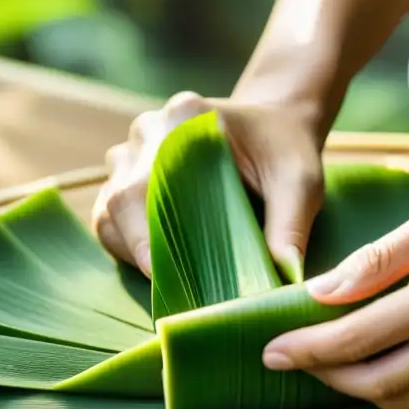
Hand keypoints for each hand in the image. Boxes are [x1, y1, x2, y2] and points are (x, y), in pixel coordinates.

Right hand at [91, 91, 324, 278]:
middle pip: (120, 199)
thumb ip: (289, 226)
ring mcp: (132, 152)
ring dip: (131, 251)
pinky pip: (111, 218)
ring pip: (108, 211)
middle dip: (140, 250)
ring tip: (165, 280)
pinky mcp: (127, 177)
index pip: (150, 180)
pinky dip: (127, 247)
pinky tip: (157, 266)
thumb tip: (282, 276)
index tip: (159, 272)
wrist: (273, 128)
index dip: (147, 234)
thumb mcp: (299, 183)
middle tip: (169, 289)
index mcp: (185, 119)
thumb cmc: (285, 153)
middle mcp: (149, 131)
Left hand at [261, 185, 408, 408]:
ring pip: (408, 403)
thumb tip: (325, 289)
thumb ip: (385, 255)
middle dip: (327, 379)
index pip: (361, 336)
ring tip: (334, 367)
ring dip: (362, 392)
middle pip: (378, 384)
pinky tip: (388, 374)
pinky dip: (406, 399)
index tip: (272, 352)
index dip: (309, 349)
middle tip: (297, 361)